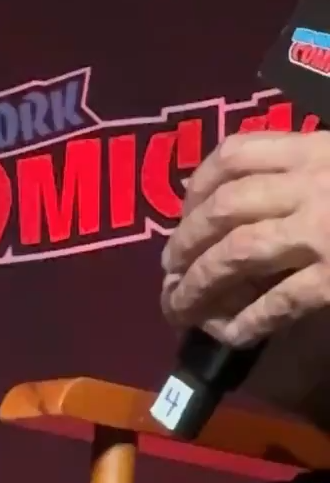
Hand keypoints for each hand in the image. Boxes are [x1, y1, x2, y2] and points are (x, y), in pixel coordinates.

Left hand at [160, 131, 329, 344]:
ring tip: (178, 305)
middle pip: (224, 208)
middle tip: (168, 268)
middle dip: (185, 241)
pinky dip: (247, 320)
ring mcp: (325, 231)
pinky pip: (279, 300)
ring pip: (238, 254)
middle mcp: (316, 184)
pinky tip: (231, 333)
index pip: (238, 153)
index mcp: (321, 149)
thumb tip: (264, 196)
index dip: (197, 183)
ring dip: (197, 283)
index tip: (182, 207)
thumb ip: (317, 169)